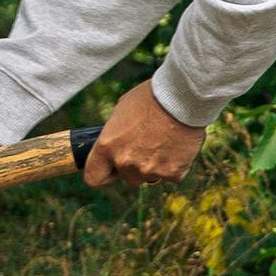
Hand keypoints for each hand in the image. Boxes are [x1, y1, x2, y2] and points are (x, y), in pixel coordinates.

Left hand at [83, 79, 206, 188]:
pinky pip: (170, 175)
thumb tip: (115, 144)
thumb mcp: (121, 111)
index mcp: (107, 146)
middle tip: (147, 145)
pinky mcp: (172, 173)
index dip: (103, 173)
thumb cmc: (150, 98)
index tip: (111, 169)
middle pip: (126, 177)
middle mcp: (125, 162)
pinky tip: (178, 145)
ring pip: (148, 177)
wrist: (181, 99)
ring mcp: (149, 170)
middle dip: (134, 166)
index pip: (93, 177)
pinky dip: (174, 164)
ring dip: (153, 166)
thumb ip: (115, 135)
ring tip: (164, 142)